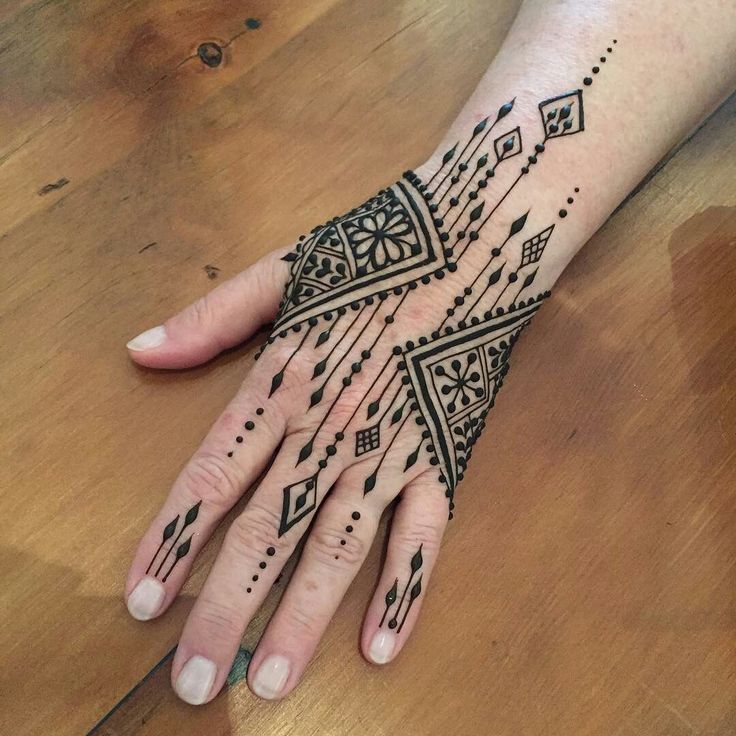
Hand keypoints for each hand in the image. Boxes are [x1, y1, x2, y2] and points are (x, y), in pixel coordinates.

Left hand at [124, 90, 587, 703]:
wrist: (476, 236)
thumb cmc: (379, 250)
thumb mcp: (286, 267)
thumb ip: (212, 316)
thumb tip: (139, 351)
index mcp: (285, 377)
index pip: (213, 474)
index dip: (172, 540)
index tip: (139, 600)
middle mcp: (331, 425)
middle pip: (267, 529)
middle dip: (223, 609)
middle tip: (193, 682)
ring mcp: (392, 444)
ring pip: (339, 545)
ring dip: (303, 617)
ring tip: (272, 680)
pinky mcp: (445, 453)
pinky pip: (425, 532)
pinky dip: (405, 588)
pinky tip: (382, 646)